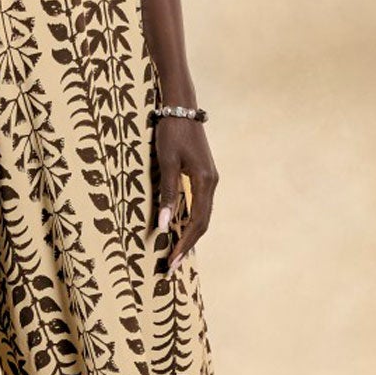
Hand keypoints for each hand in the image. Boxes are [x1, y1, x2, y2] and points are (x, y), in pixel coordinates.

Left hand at [153, 115, 215, 272]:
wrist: (182, 108)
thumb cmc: (171, 133)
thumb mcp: (166, 163)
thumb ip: (167, 194)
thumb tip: (163, 226)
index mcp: (205, 182)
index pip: (197, 223)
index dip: (184, 244)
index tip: (170, 261)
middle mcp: (212, 184)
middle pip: (202, 224)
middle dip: (187, 245)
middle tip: (171, 266)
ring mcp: (209, 180)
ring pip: (202, 216)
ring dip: (189, 235)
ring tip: (174, 253)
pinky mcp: (204, 176)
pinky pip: (200, 205)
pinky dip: (191, 222)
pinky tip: (180, 229)